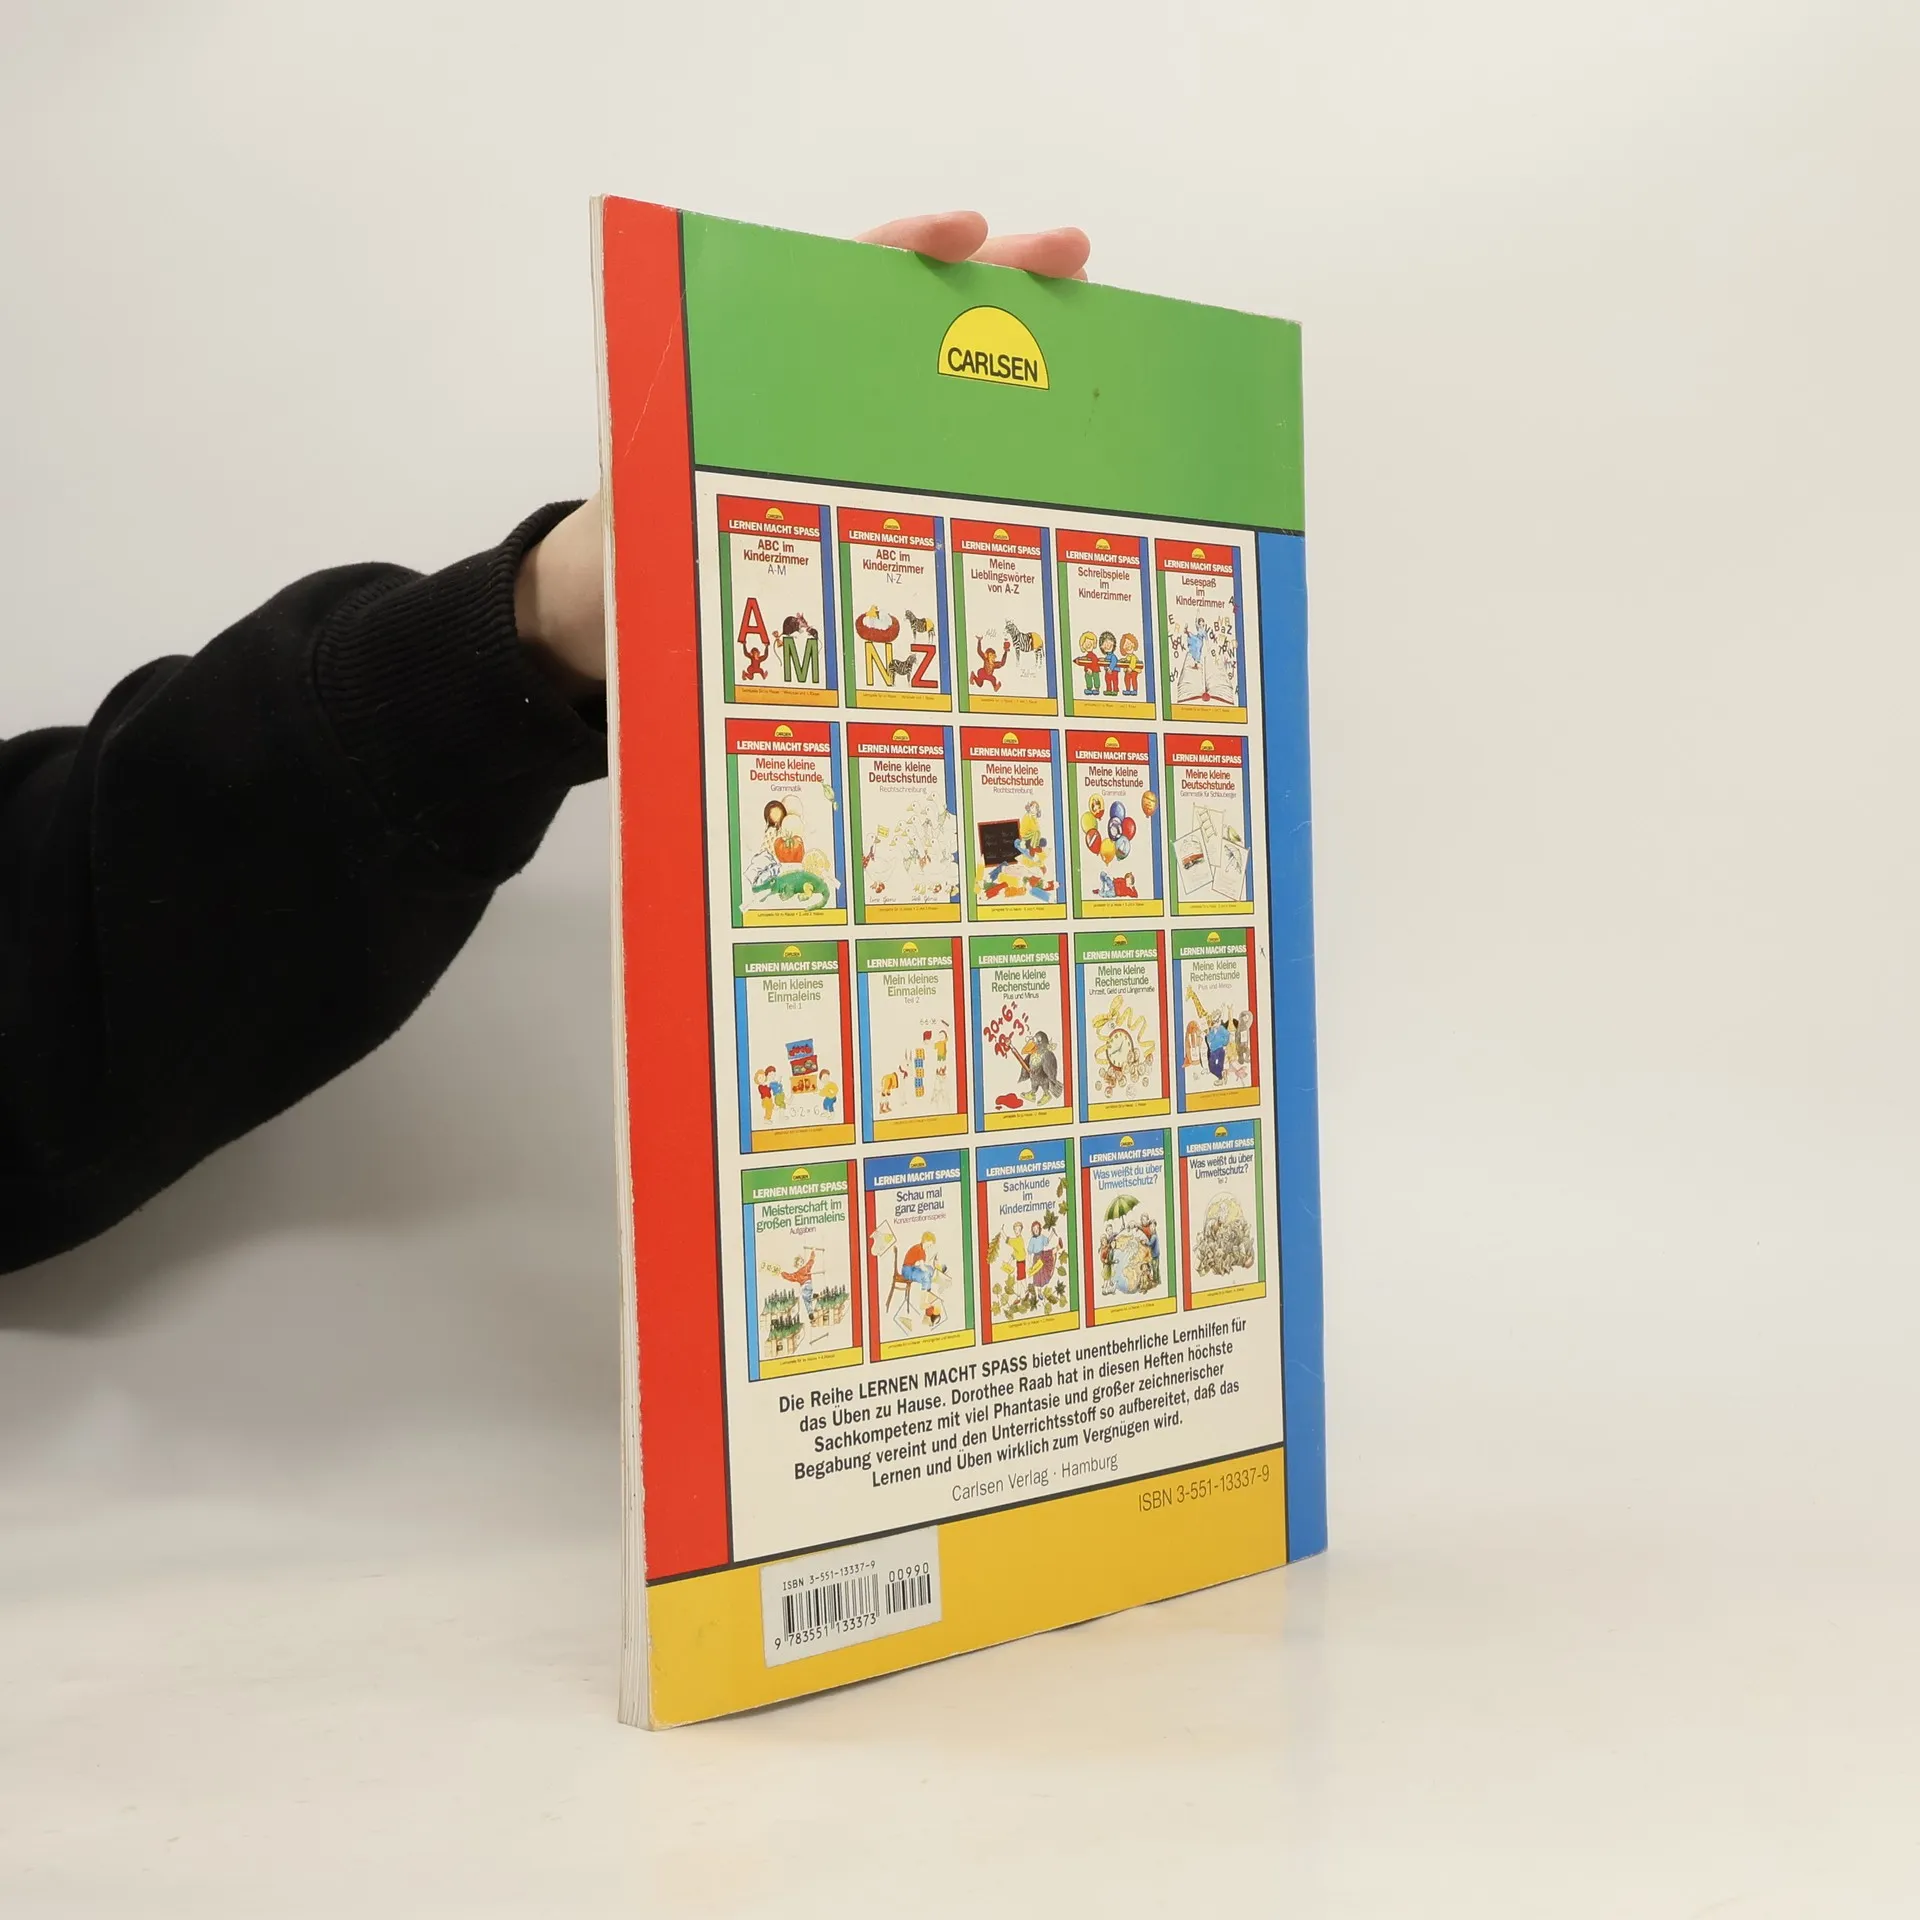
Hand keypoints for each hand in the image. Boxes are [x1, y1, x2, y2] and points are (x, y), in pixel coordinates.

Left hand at [516, 211, 1091, 687]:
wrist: (613, 621)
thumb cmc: (618, 557)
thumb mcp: (633, 517)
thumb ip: (659, 502)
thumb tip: (672, 508)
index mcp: (758, 379)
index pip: (838, 288)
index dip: (903, 253)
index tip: (965, 234)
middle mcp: (813, 406)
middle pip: (916, 326)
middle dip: (996, 288)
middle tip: (1074, 262)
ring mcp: (846, 458)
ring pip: (941, 398)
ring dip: (1014, 374)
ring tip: (1096, 358)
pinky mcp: (864, 517)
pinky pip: (938, 482)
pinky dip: (994, 468)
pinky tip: (1054, 473)